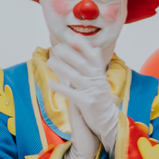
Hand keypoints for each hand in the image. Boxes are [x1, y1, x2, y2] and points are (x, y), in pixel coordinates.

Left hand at [48, 36, 119, 154]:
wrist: (108, 122)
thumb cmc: (100, 101)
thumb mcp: (100, 81)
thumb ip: (94, 66)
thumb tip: (93, 47)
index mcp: (100, 74)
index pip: (92, 55)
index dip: (82, 45)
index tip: (70, 36)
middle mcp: (97, 81)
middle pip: (81, 63)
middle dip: (67, 54)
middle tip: (56, 47)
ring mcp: (93, 92)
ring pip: (74, 76)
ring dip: (61, 67)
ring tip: (50, 62)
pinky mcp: (87, 103)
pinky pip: (71, 93)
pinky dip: (60, 88)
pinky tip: (51, 83)